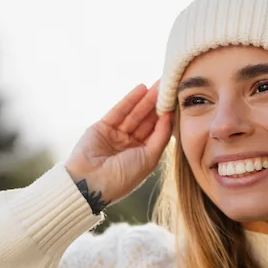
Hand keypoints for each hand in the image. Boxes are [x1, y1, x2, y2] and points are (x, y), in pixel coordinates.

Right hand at [64, 79, 172, 212]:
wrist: (90, 183)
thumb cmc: (123, 177)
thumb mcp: (149, 158)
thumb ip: (161, 136)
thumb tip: (170, 115)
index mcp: (143, 155)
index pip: (157, 131)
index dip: (166, 117)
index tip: (177, 101)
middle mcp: (130, 145)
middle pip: (147, 120)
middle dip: (158, 104)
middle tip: (170, 86)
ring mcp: (116, 135)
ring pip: (134, 114)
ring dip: (147, 99)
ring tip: (159, 85)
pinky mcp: (102, 127)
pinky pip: (119, 111)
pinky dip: (130, 100)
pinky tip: (141, 88)